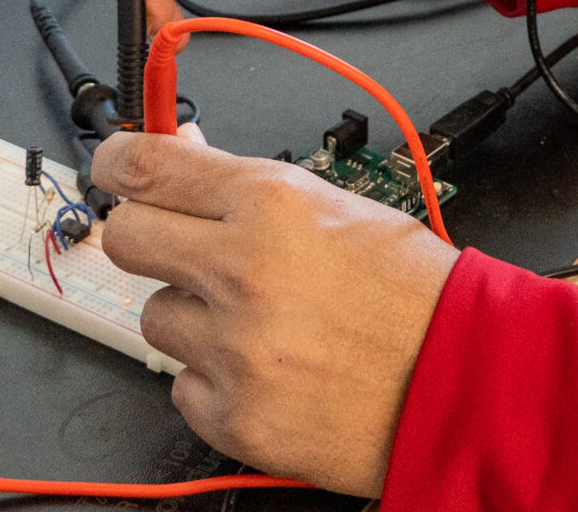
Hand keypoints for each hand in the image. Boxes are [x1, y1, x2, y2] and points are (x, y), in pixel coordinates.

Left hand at [93, 131, 457, 496]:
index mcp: (273, 205)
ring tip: (260, 321)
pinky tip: (269, 368)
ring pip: (157, 318)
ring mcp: (233, 349)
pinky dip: (217, 379)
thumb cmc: (418, 293)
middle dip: (150, 237)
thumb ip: (255, 193)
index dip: (118, 162)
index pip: (149, 168)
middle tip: (184, 248)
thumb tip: (189, 167)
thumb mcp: (343, 208)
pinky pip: (185, 387)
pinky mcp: (233, 416)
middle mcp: (242, 272)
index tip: (114, 166)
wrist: (463, 379)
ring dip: (196, 317)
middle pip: (128, 238)